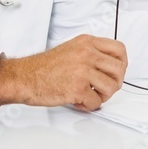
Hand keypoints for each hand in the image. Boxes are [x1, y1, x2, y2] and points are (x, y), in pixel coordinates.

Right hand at [0, 35, 126, 110]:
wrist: (25, 77)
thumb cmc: (45, 67)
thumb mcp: (72, 48)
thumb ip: (91, 52)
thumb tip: (111, 66)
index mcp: (87, 42)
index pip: (120, 49)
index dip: (122, 64)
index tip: (116, 72)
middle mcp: (87, 54)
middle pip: (119, 69)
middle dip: (115, 83)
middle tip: (104, 89)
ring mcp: (83, 70)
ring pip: (111, 87)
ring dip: (103, 96)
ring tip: (90, 95)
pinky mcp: (77, 88)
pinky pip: (96, 102)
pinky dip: (89, 106)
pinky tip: (79, 102)